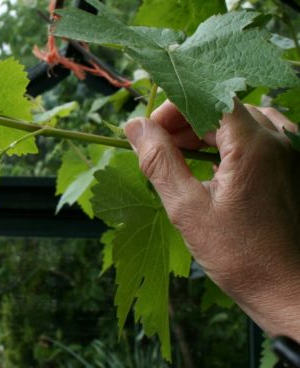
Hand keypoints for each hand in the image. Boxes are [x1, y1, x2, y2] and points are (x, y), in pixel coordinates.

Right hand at [124, 100, 299, 339]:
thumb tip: (134, 126)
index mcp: (255, 145)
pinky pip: (259, 139)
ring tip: (181, 160)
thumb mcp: (187, 208)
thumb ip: (159, 161)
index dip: (175, 108)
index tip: (150, 131)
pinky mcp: (296, 166)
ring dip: (209, 133)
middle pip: (226, 109)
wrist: (289, 290)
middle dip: (188, 122)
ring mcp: (293, 152)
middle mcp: (281, 139)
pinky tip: (212, 170)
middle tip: (158, 148)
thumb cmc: (238, 255)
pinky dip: (231, 145)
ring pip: (242, 123)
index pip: (210, 99)